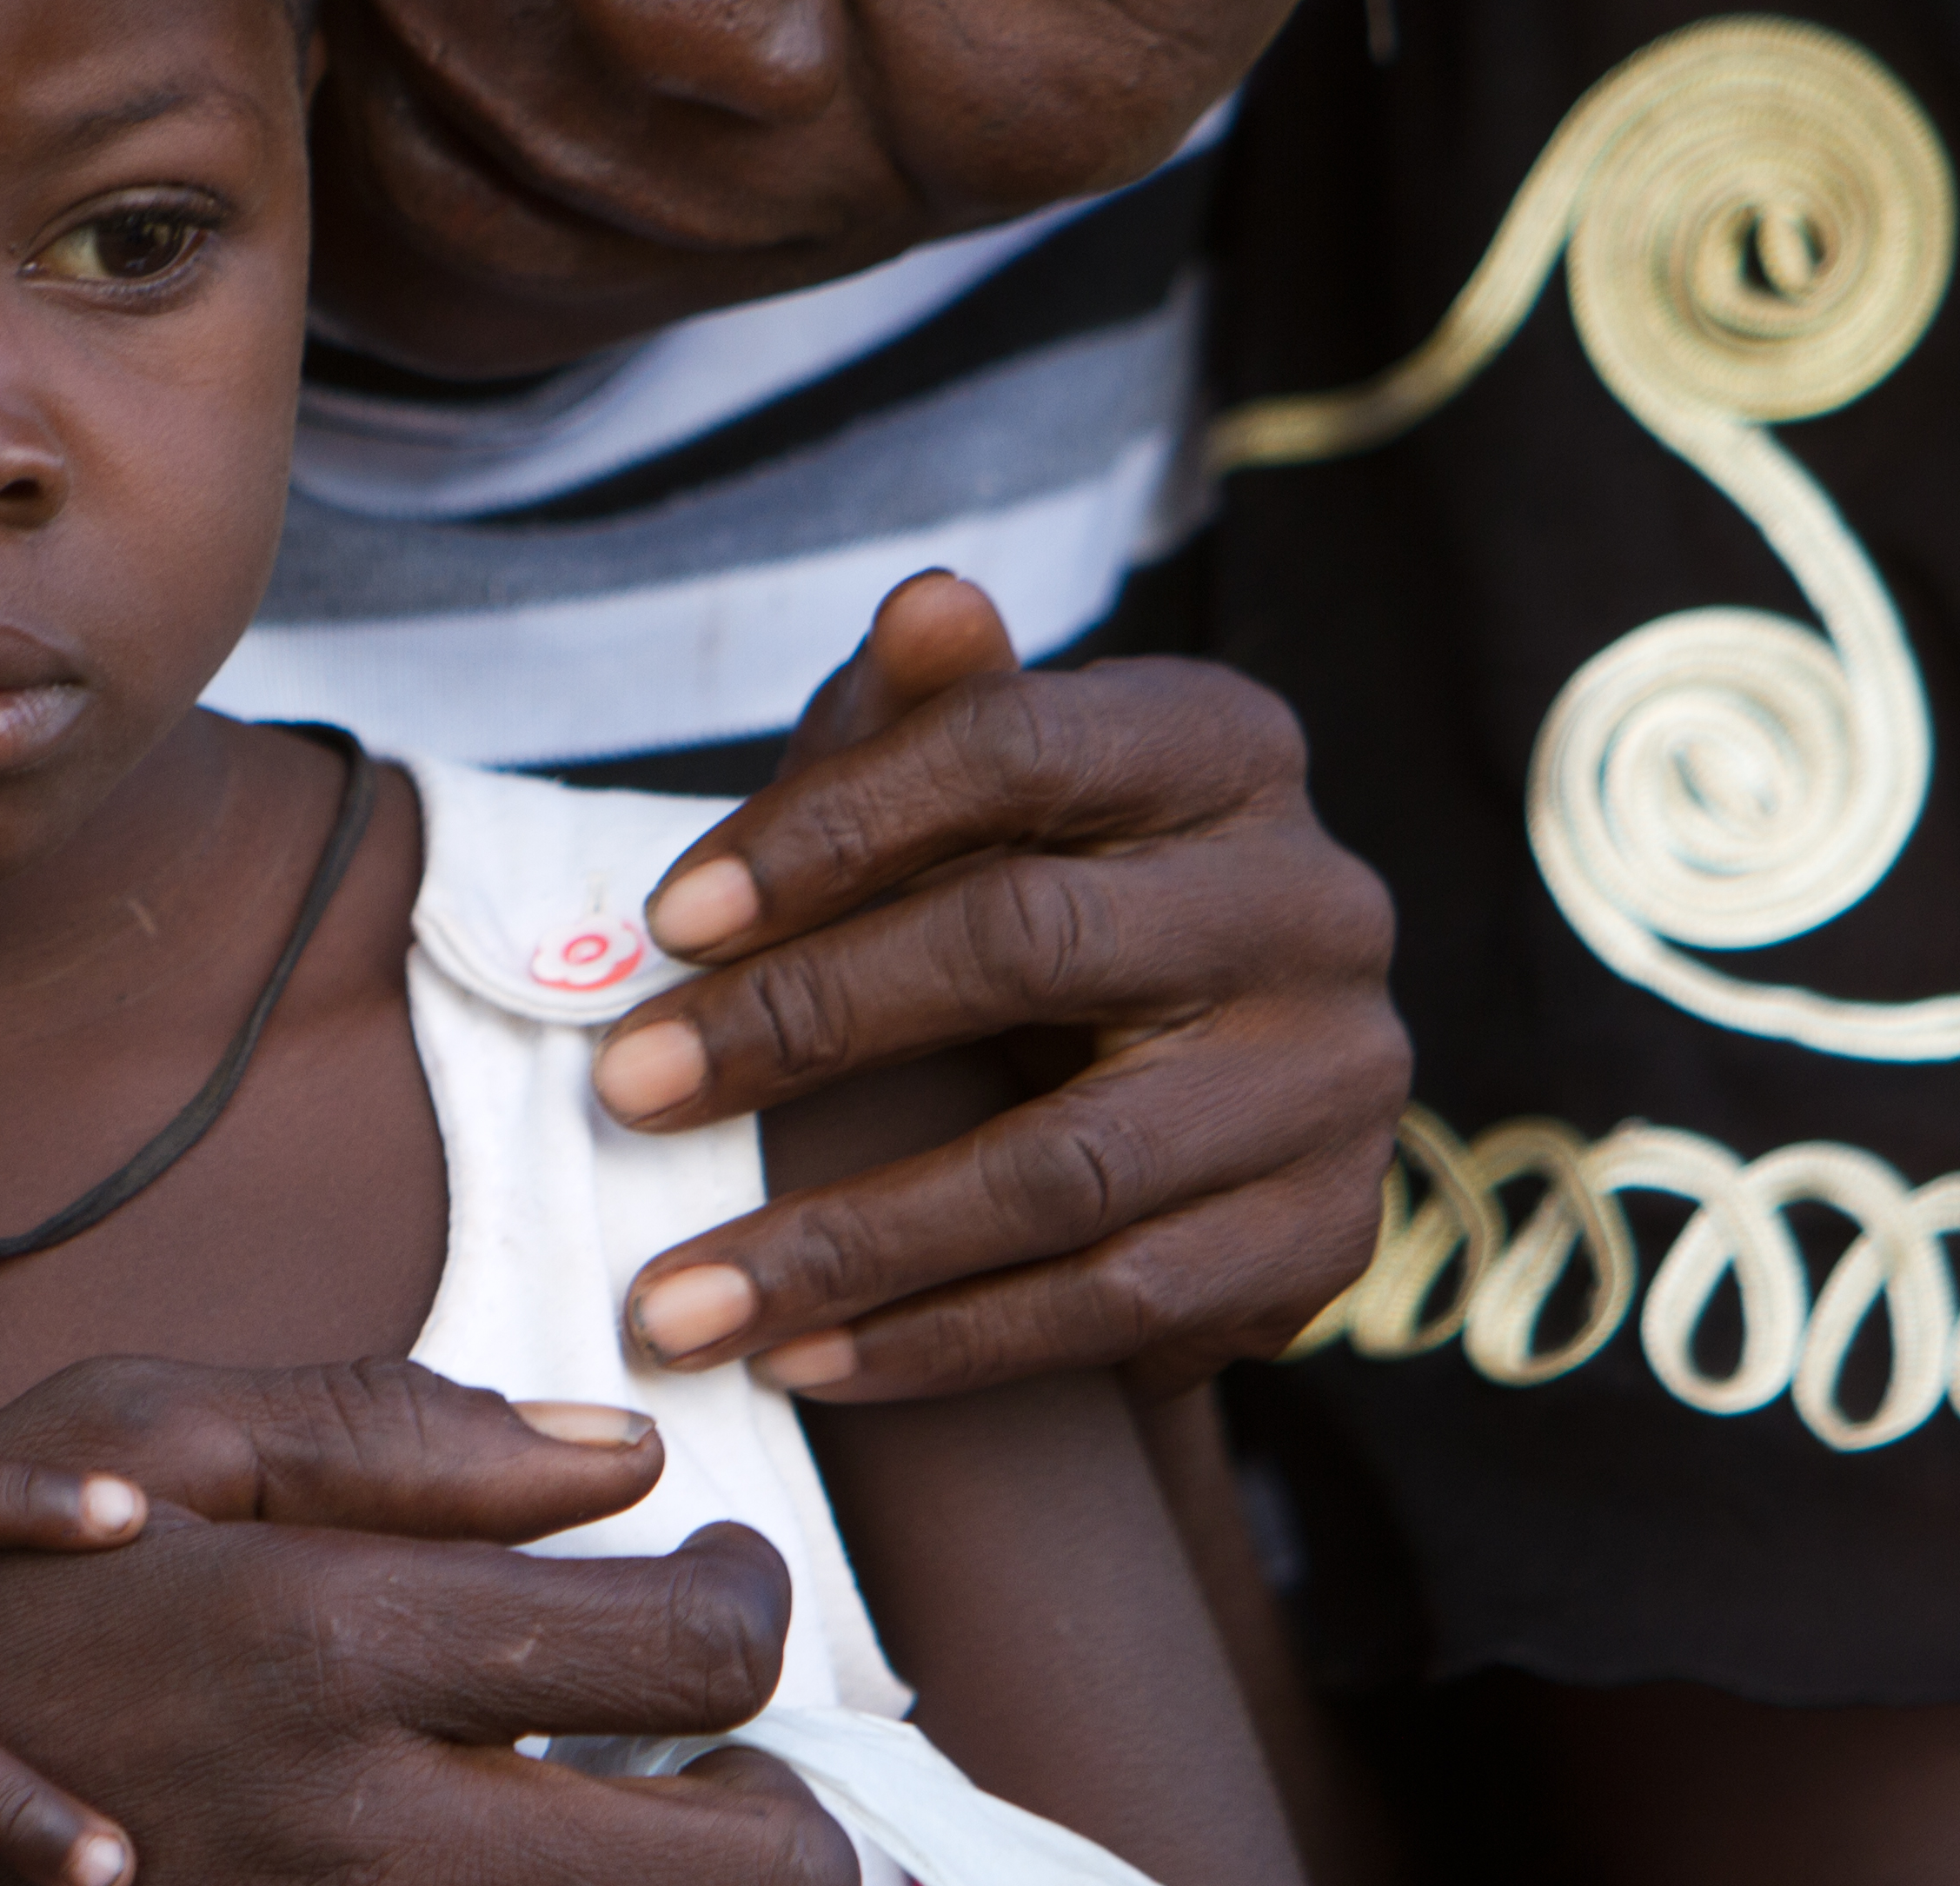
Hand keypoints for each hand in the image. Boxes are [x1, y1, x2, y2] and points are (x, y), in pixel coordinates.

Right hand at [0, 1358, 860, 1884]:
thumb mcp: (154, 1432)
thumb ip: (401, 1434)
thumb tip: (623, 1453)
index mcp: (333, 1637)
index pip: (693, 1651)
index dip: (751, 1598)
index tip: (715, 1570)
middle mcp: (358, 1821)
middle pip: (744, 1863)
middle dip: (778, 1794)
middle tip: (709, 1728)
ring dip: (683, 1872)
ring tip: (617, 1796)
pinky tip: (504, 1848)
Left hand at [593, 571, 1406, 1398]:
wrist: (1197, 1079)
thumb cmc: (1037, 891)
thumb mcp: (976, 796)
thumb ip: (928, 718)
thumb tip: (929, 598)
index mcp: (1223, 747)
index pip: (1013, 749)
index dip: (829, 828)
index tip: (662, 922)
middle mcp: (1313, 900)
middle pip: (1029, 949)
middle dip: (801, 1028)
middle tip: (623, 1092)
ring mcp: (1335, 1077)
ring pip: (1063, 1169)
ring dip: (846, 1246)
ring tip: (678, 1297)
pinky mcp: (1330, 1236)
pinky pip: (1115, 1303)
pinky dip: (941, 1343)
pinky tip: (803, 1360)